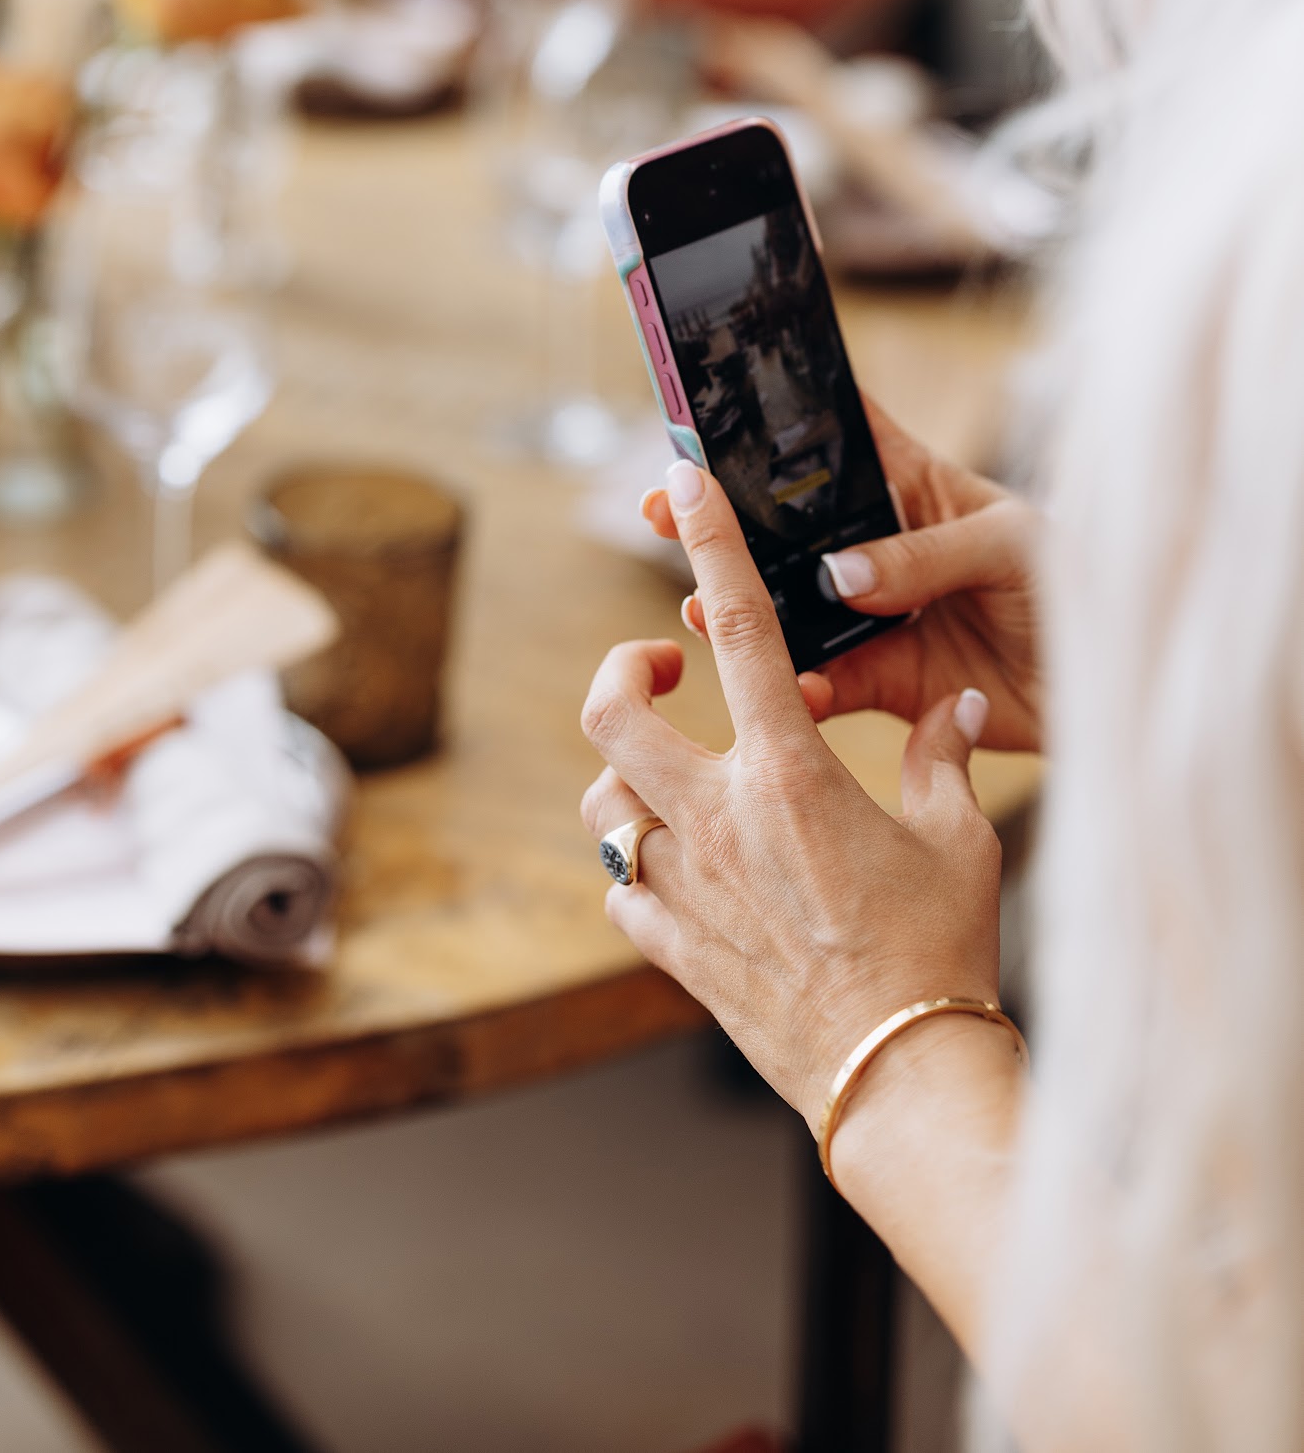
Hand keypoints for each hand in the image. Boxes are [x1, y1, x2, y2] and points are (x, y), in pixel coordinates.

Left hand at [581, 463, 1005, 1130]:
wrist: (899, 1079)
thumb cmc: (940, 955)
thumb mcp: (960, 838)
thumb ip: (944, 756)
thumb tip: (961, 703)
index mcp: (790, 772)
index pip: (740, 628)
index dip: (707, 542)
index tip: (682, 484)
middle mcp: (717, 818)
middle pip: (610, 714)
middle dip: (622, 675)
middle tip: (664, 675)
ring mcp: (683, 885)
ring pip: (603, 802)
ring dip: (626, 780)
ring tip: (673, 783)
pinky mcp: (670, 950)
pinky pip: (617, 888)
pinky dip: (633, 867)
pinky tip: (676, 871)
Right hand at [641, 396, 1042, 752]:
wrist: (1117, 684)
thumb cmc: (1079, 583)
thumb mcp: (1008, 546)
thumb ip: (925, 556)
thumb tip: (840, 576)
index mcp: (911, 487)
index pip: (834, 437)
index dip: (772, 422)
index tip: (706, 416)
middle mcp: (881, 548)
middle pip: (787, 529)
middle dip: (723, 522)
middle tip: (665, 512)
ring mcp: (877, 616)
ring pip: (790, 611)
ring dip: (742, 612)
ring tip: (701, 613)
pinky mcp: (887, 681)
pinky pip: (828, 684)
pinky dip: (801, 692)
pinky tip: (785, 693)